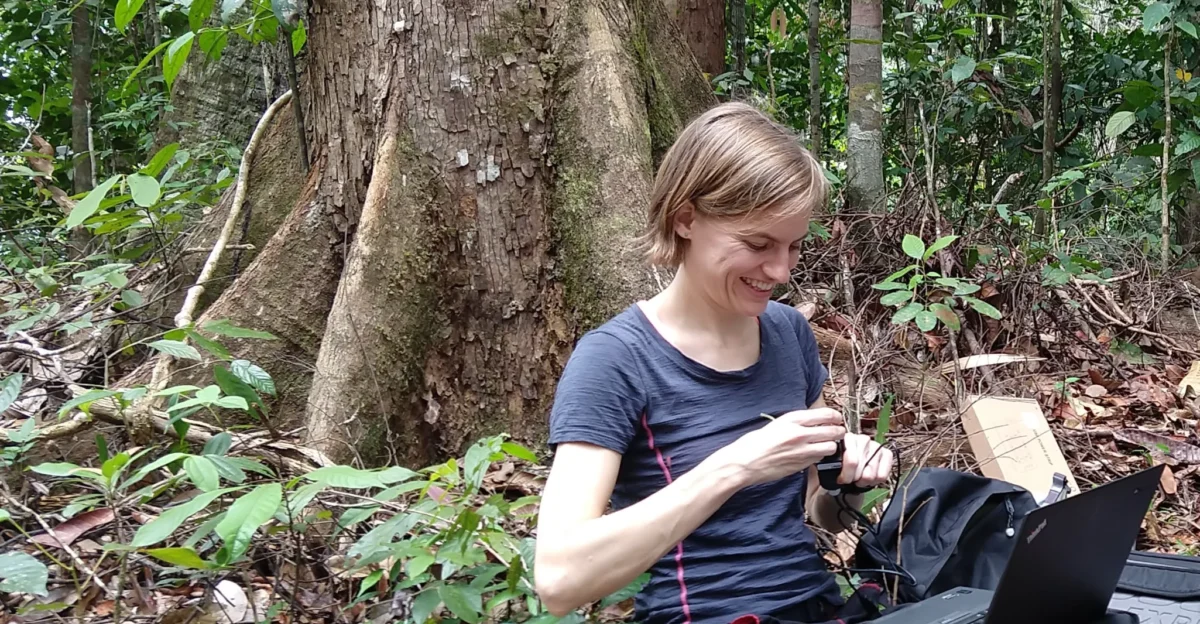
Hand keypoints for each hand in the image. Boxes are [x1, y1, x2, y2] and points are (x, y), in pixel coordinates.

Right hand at [712, 408, 846, 486]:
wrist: (745, 462)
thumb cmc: (755, 442)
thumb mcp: (776, 424)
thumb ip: (796, 422)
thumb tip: (814, 422)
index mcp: (793, 419)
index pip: (826, 414)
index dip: (836, 417)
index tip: (836, 419)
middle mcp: (800, 433)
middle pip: (834, 431)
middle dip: (838, 432)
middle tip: (836, 433)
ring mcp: (802, 451)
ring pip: (831, 447)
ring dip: (831, 446)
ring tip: (826, 445)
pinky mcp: (802, 465)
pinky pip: (820, 459)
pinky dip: (821, 457)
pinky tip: (813, 455)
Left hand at [838, 433, 893, 487]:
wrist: (855, 462)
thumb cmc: (843, 462)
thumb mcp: (834, 462)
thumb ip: (834, 465)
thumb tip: (839, 475)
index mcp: (848, 438)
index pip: (852, 461)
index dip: (846, 475)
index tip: (841, 479)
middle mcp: (864, 439)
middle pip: (861, 468)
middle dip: (854, 478)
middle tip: (851, 480)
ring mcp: (876, 446)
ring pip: (870, 474)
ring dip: (863, 481)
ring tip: (859, 480)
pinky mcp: (887, 454)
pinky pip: (881, 476)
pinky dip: (874, 482)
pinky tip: (869, 479)